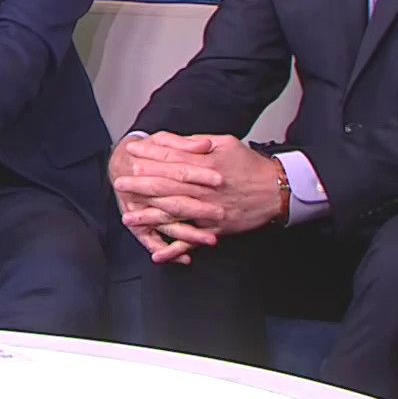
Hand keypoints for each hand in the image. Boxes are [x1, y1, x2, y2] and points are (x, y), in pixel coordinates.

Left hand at [116, 133, 285, 253]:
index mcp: (207, 164)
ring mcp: (210, 211)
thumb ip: (197, 144)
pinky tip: (157, 256)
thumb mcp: (225, 143)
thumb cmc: (250, 164)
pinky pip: (192, 242)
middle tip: (120, 182)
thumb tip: (173, 143)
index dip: (150, 156)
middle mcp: (206, 188)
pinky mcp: (216, 228)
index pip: (171, 159)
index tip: (131, 152)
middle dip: (142, 186)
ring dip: (150, 217)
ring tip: (128, 217)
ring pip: (176, 214)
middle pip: (168, 186)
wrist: (278, 190)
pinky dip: (175, 250)